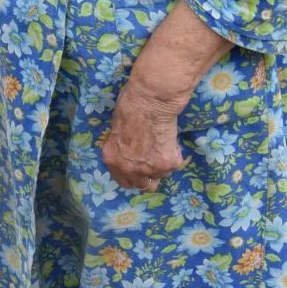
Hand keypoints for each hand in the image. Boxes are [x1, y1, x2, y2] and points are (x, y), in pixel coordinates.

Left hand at [100, 78, 187, 192]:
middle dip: (148, 176)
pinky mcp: (167, 164)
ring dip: (162, 166)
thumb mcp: (116, 129)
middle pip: (142, 186)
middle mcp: (129, 169)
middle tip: (153, 163)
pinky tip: (171, 141)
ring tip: (162, 147)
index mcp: (112, 159)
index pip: (123, 181)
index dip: (132, 177)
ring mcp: (149, 169)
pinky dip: (174, 156)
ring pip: (160, 177)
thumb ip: (121, 147)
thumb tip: (128, 150)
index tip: (138, 171)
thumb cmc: (130, 106)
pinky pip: (173, 166)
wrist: (150, 101)